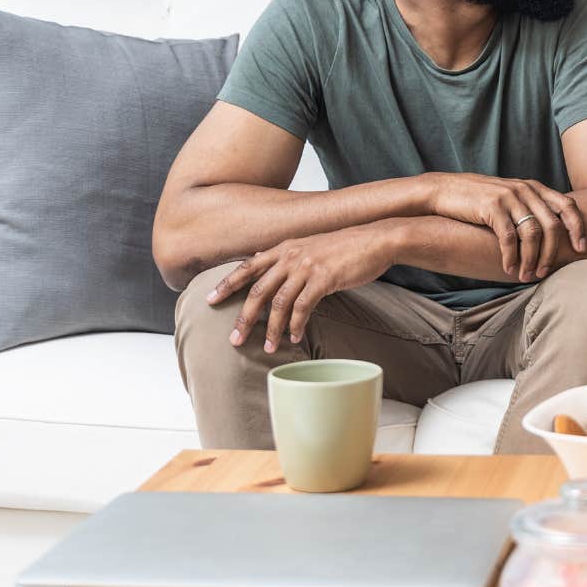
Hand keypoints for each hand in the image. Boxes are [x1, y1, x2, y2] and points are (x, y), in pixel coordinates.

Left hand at [207, 222, 397, 351]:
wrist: (376, 239)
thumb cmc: (346, 246)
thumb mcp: (311, 246)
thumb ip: (289, 257)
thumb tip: (267, 266)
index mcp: (284, 247)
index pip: (247, 267)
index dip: (227, 284)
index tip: (210, 299)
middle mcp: (290, 255)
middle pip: (257, 289)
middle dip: (243, 316)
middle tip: (233, 339)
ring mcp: (306, 266)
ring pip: (278, 303)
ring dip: (270, 328)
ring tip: (268, 347)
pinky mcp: (323, 278)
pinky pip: (303, 307)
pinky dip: (296, 325)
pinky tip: (294, 336)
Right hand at [423, 173, 586, 281]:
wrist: (445, 190)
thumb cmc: (479, 200)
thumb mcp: (510, 198)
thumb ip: (530, 209)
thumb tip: (552, 236)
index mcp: (534, 187)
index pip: (567, 205)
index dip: (578, 227)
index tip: (582, 249)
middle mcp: (525, 189)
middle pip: (552, 224)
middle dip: (551, 253)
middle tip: (544, 273)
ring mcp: (509, 196)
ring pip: (532, 233)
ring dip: (531, 259)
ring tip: (526, 276)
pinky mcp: (492, 206)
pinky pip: (509, 237)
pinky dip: (511, 256)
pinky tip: (509, 269)